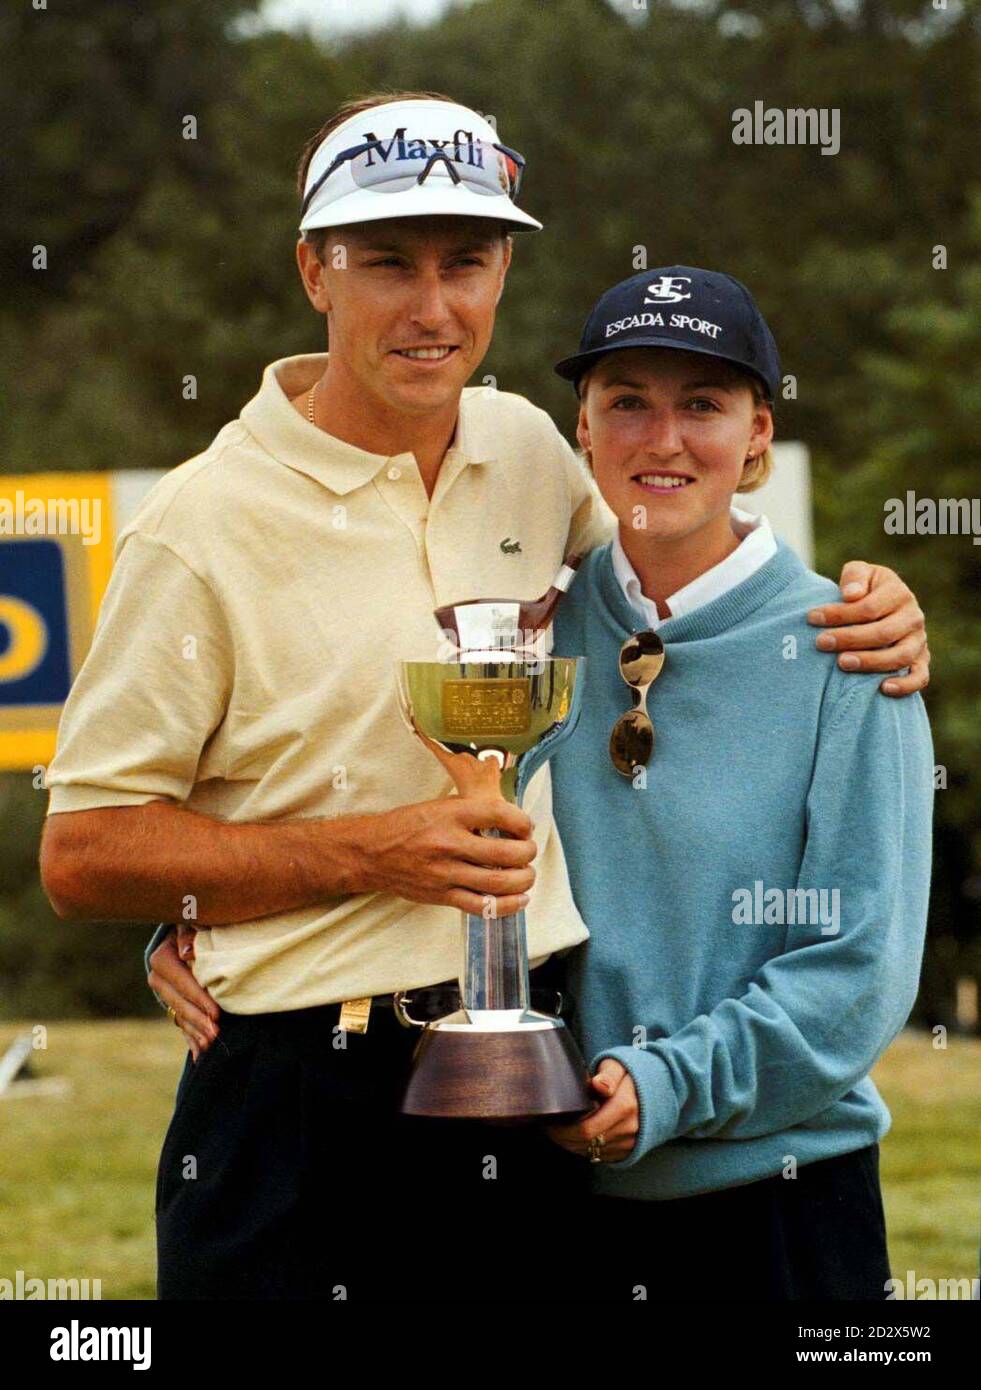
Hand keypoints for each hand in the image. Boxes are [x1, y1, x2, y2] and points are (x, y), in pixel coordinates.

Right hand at [147, 926, 220, 1061]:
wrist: (190, 927)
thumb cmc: (199, 922)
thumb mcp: (195, 921)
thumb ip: (190, 932)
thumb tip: (186, 952)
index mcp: (163, 956)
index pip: (180, 980)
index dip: (197, 997)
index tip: (216, 1012)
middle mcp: (157, 976)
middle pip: (177, 1001)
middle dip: (197, 1020)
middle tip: (216, 1034)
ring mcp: (163, 992)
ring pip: (177, 1015)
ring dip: (193, 1032)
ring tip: (210, 1045)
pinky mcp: (171, 1002)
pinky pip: (179, 1022)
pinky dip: (189, 1038)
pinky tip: (198, 1055)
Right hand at [356, 795, 536, 917]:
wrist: (372, 853)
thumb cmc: (407, 826)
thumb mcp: (439, 806)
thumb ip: (472, 812)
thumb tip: (509, 818)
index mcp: (451, 814)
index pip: (500, 815)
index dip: (522, 822)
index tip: (525, 826)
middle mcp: (449, 843)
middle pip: (506, 853)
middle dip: (527, 852)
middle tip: (528, 850)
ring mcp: (446, 873)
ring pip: (498, 882)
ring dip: (523, 879)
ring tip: (527, 874)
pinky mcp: (442, 896)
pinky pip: (482, 906)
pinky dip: (508, 905)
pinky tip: (520, 898)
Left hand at [545, 1058, 638, 1161]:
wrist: (657, 1089)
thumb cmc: (629, 1074)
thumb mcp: (618, 1066)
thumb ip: (608, 1075)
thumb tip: (598, 1085)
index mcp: (625, 1106)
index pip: (586, 1129)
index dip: (563, 1130)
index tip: (550, 1122)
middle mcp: (629, 1128)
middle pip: (586, 1143)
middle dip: (563, 1138)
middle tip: (549, 1127)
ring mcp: (630, 1142)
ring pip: (592, 1151)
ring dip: (571, 1144)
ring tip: (559, 1131)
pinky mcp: (629, 1150)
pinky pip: (601, 1156)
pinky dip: (585, 1148)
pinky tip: (575, 1137)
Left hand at [807, 561, 929, 695]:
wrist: (882, 605)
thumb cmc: (863, 589)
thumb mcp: (858, 573)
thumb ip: (854, 577)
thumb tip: (850, 594)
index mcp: (898, 593)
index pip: (869, 607)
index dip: (839, 614)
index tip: (812, 618)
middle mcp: (913, 617)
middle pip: (883, 632)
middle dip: (849, 639)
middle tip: (821, 643)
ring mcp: (919, 640)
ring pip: (900, 656)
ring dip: (871, 662)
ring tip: (842, 663)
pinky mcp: (920, 660)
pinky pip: (920, 677)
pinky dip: (905, 685)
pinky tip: (882, 688)